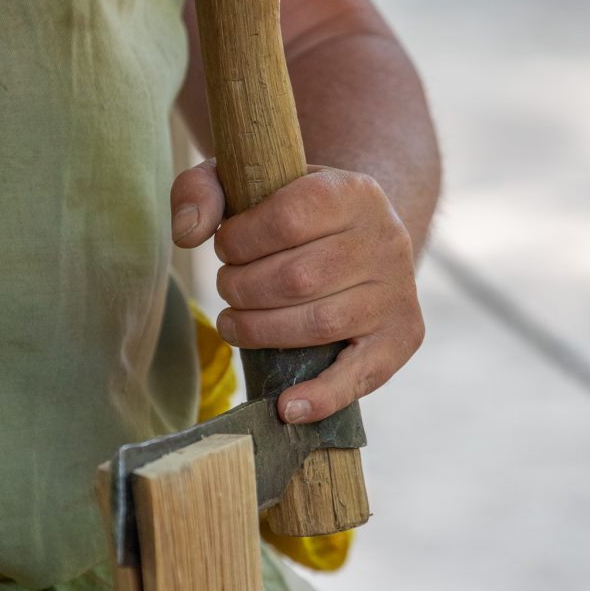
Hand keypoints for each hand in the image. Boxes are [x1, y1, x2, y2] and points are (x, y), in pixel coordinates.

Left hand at [171, 161, 423, 423]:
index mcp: (353, 192)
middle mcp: (385, 240)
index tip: (225, 247)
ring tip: (235, 324)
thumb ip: (204, 190)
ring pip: (319, 324)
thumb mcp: (252, 182)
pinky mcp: (402, 336)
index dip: (241, 240)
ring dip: (261, 332)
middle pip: (299, 277)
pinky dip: (322, 396)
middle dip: (243, 288)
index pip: (288, 218)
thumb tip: (188, 233)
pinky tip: (287, 408)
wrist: (363, 236)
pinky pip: (361, 375)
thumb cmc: (295, 212)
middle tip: (229, 288)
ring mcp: (396, 292)